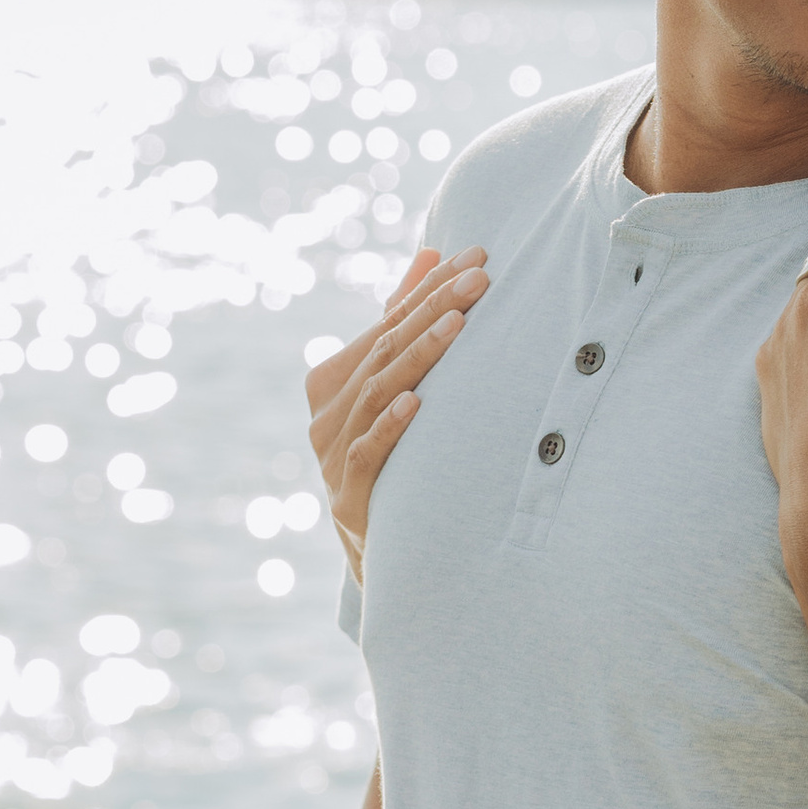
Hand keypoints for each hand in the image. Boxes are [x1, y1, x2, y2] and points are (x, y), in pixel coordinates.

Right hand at [306, 243, 487, 579]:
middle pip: (384, 351)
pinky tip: (418, 402)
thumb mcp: (395, 387)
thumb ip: (402, 322)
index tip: (476, 257)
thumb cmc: (396, 459)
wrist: (386, 555)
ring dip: (421, 356)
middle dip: (435, 309)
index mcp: (331, 381)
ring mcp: (331, 459)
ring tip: (459, 323)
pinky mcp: (348, 501)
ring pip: (377, 394)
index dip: (430, 287)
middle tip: (482, 278)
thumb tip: (431, 253)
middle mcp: (325, 416)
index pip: (387, 323)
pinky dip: (391, 426)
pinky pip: (367, 456)